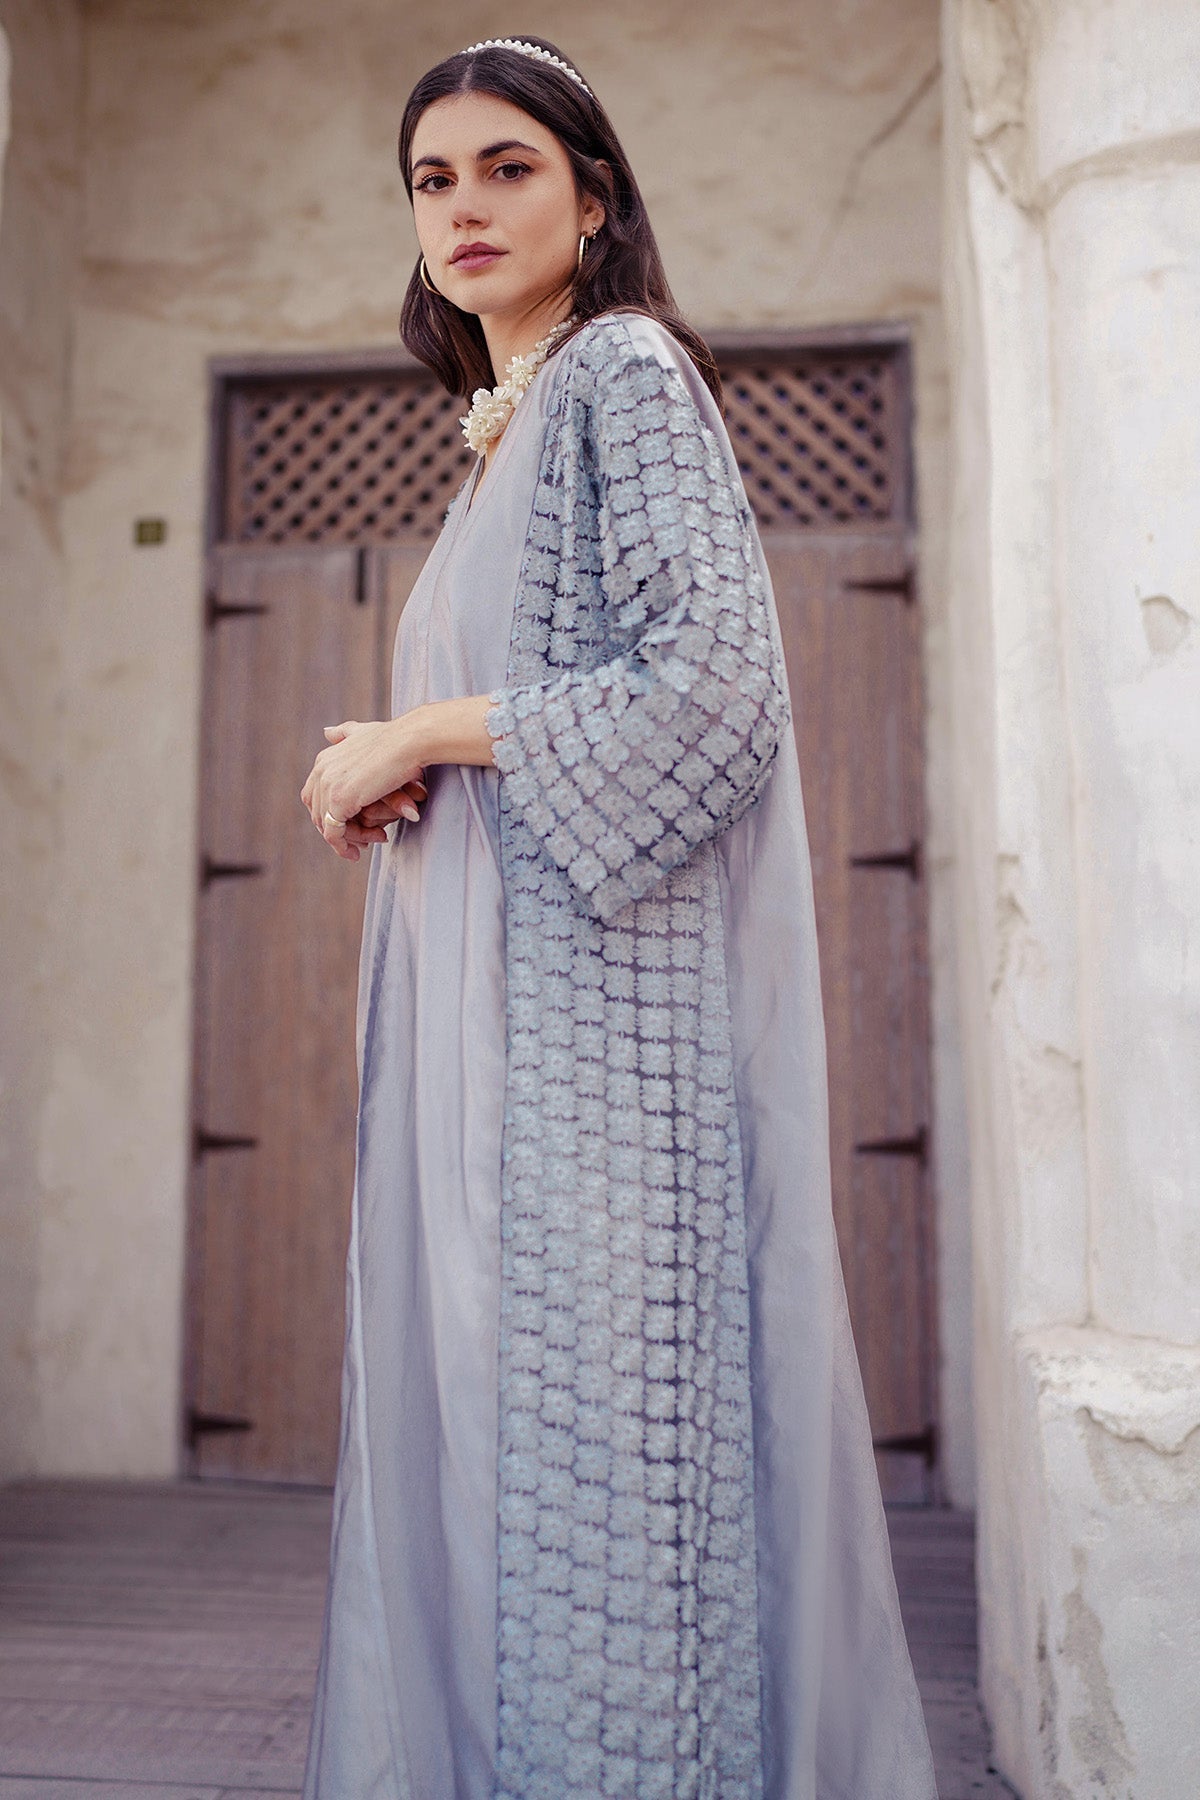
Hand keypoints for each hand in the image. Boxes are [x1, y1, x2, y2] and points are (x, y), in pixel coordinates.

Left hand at [301, 719, 428, 861]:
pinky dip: (344, 846)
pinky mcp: (339, 801)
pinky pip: (335, 834)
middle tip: (358, 841)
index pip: (315, 796)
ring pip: (326, 826)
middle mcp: (321, 772)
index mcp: (324, 759)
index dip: (330, 814)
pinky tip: (357, 852)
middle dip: (336, 830)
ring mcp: (328, 786)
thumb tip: (326, 732)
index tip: (352, 825)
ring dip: (346, 840)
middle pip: (317, 812)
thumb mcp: (362, 732)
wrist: (410, 742)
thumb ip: (343, 734)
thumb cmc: (396, 739)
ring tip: (366, 846)